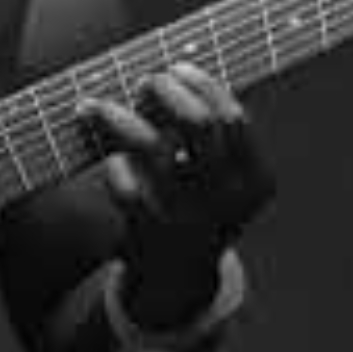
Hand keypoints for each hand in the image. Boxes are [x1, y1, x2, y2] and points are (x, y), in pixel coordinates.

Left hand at [77, 62, 276, 320]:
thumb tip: (165, 72)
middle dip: (164, 90)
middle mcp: (227, 201)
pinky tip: (106, 157)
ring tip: (97, 106)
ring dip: (118, 116)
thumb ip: (207, 132)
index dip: (202, 85)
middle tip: (143, 82)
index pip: (233, 117)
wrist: (178, 283)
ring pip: (149, 147)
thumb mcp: (220, 176)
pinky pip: (122, 186)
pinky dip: (110, 164)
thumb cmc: (196, 206)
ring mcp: (187, 220)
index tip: (175, 68)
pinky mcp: (148, 237)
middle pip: (197, 122)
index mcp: (255, 181)